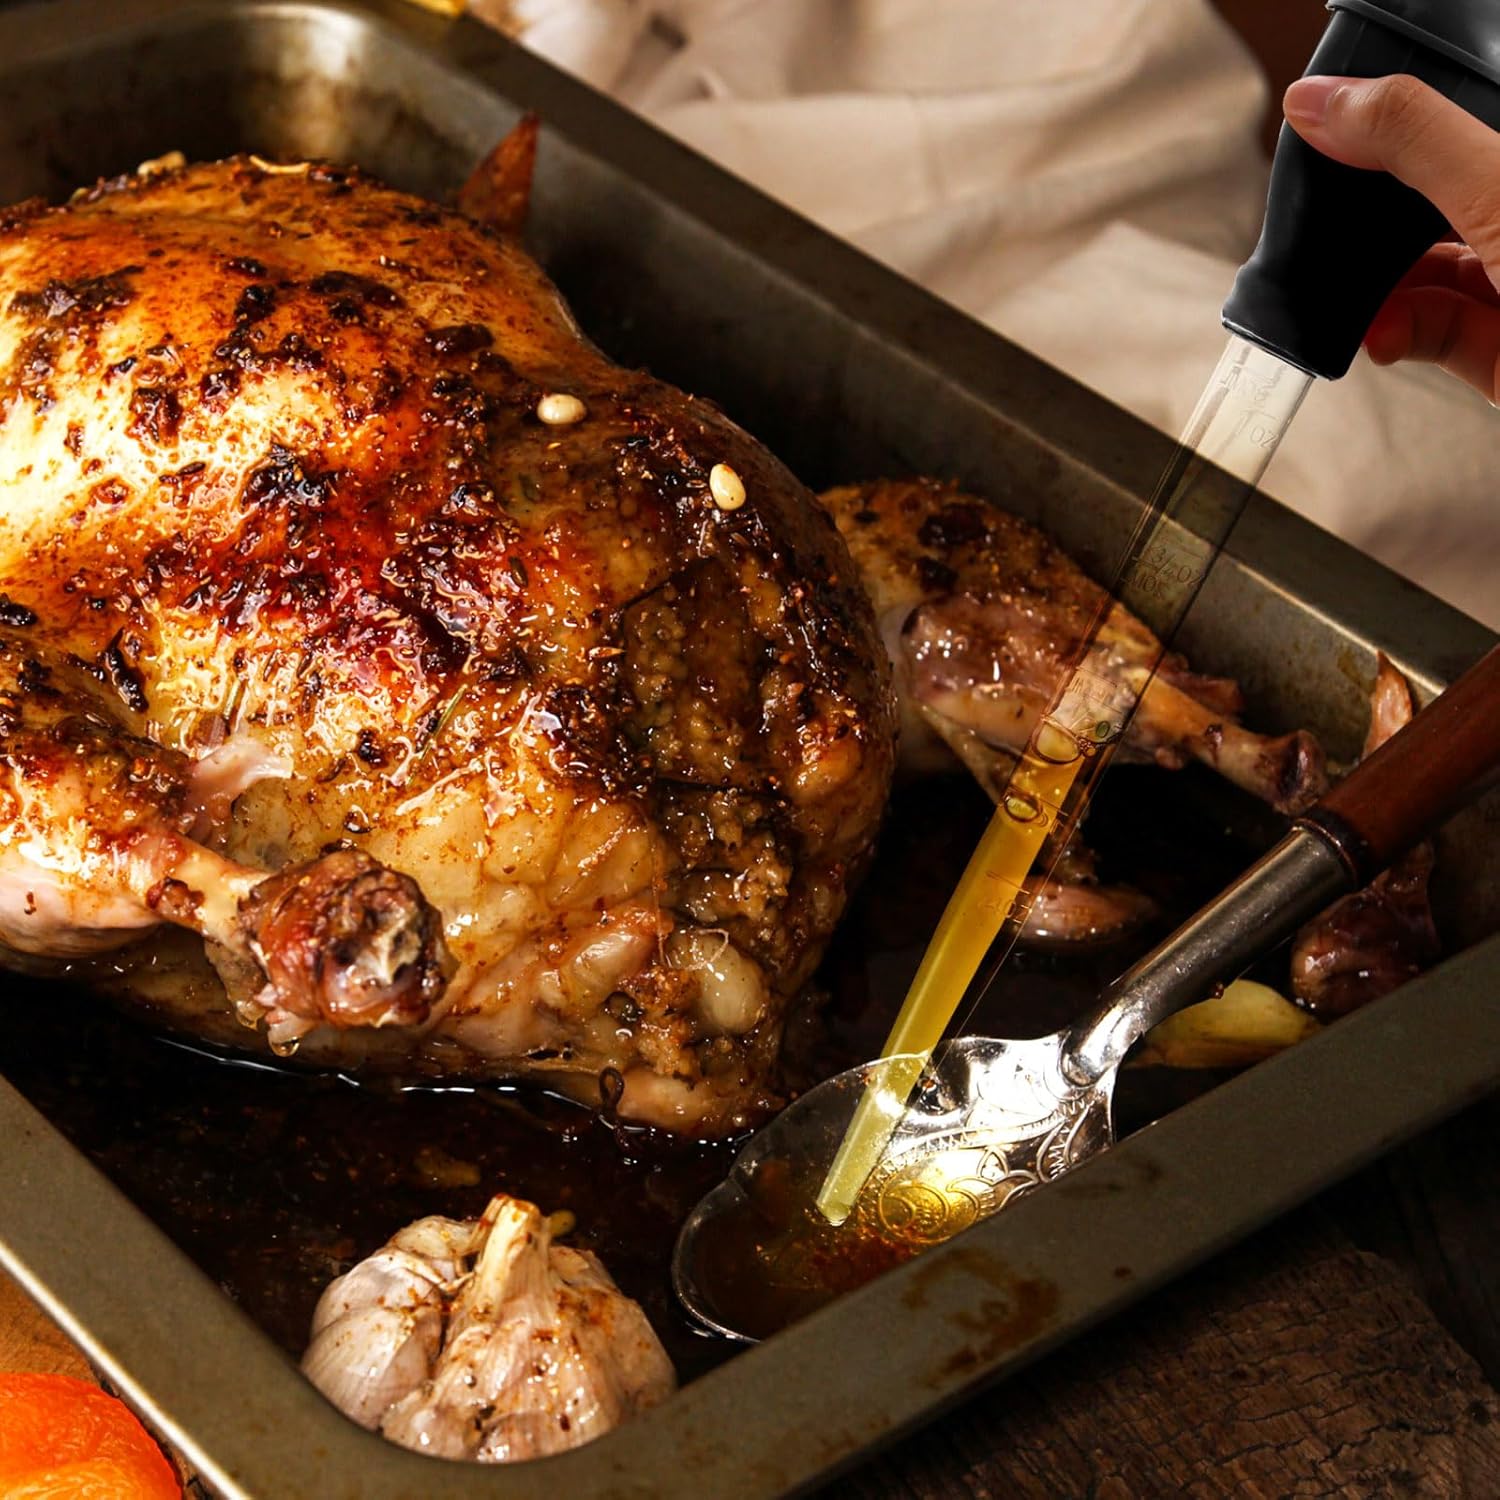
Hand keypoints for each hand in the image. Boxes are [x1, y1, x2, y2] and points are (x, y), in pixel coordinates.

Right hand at [1284, 73, 1499, 400]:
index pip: (1455, 124)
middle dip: (1371, 221)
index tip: (1326, 127)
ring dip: (1373, 288)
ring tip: (1353, 297)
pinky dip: (1393, 331)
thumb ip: (1417, 141)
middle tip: (1327, 222)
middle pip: (1433, 199)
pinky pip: (1428, 330)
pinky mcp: (1498, 352)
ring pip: (1423, 271)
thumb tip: (1324, 102)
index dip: (1392, 124)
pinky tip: (1379, 333)